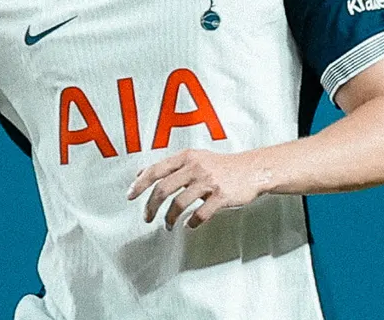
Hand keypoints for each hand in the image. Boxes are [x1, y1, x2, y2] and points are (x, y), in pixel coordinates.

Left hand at [126, 149, 269, 229]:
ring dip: (170, 219)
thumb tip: (141, 173)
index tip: (130, 195)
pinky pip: (200, 214)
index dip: (140, 184)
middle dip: (151, 206)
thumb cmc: (221, 166)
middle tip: (147, 218)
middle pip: (163, 189)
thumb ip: (170, 165)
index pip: (156, 170)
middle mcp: (195, 167)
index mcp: (186, 157)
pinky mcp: (221, 196)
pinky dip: (191, 223)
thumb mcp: (194, 158)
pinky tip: (189, 225)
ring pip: (179, 204)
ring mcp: (208, 182)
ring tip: (168, 226)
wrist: (252, 169)